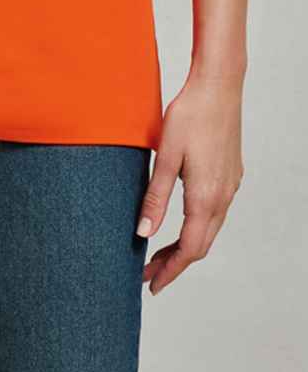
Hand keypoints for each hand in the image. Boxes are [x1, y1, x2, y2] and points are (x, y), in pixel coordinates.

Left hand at [136, 69, 244, 294]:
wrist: (218, 87)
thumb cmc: (189, 116)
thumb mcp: (165, 156)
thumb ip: (155, 197)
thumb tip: (142, 233)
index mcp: (206, 197)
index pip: (189, 249)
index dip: (170, 270)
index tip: (151, 284)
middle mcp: (223, 197)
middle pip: (201, 245)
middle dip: (175, 263)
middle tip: (148, 273)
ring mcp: (230, 186)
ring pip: (209, 229)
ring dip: (186, 245)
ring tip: (158, 251)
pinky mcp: (230, 174)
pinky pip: (215, 212)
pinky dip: (196, 227)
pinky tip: (180, 221)